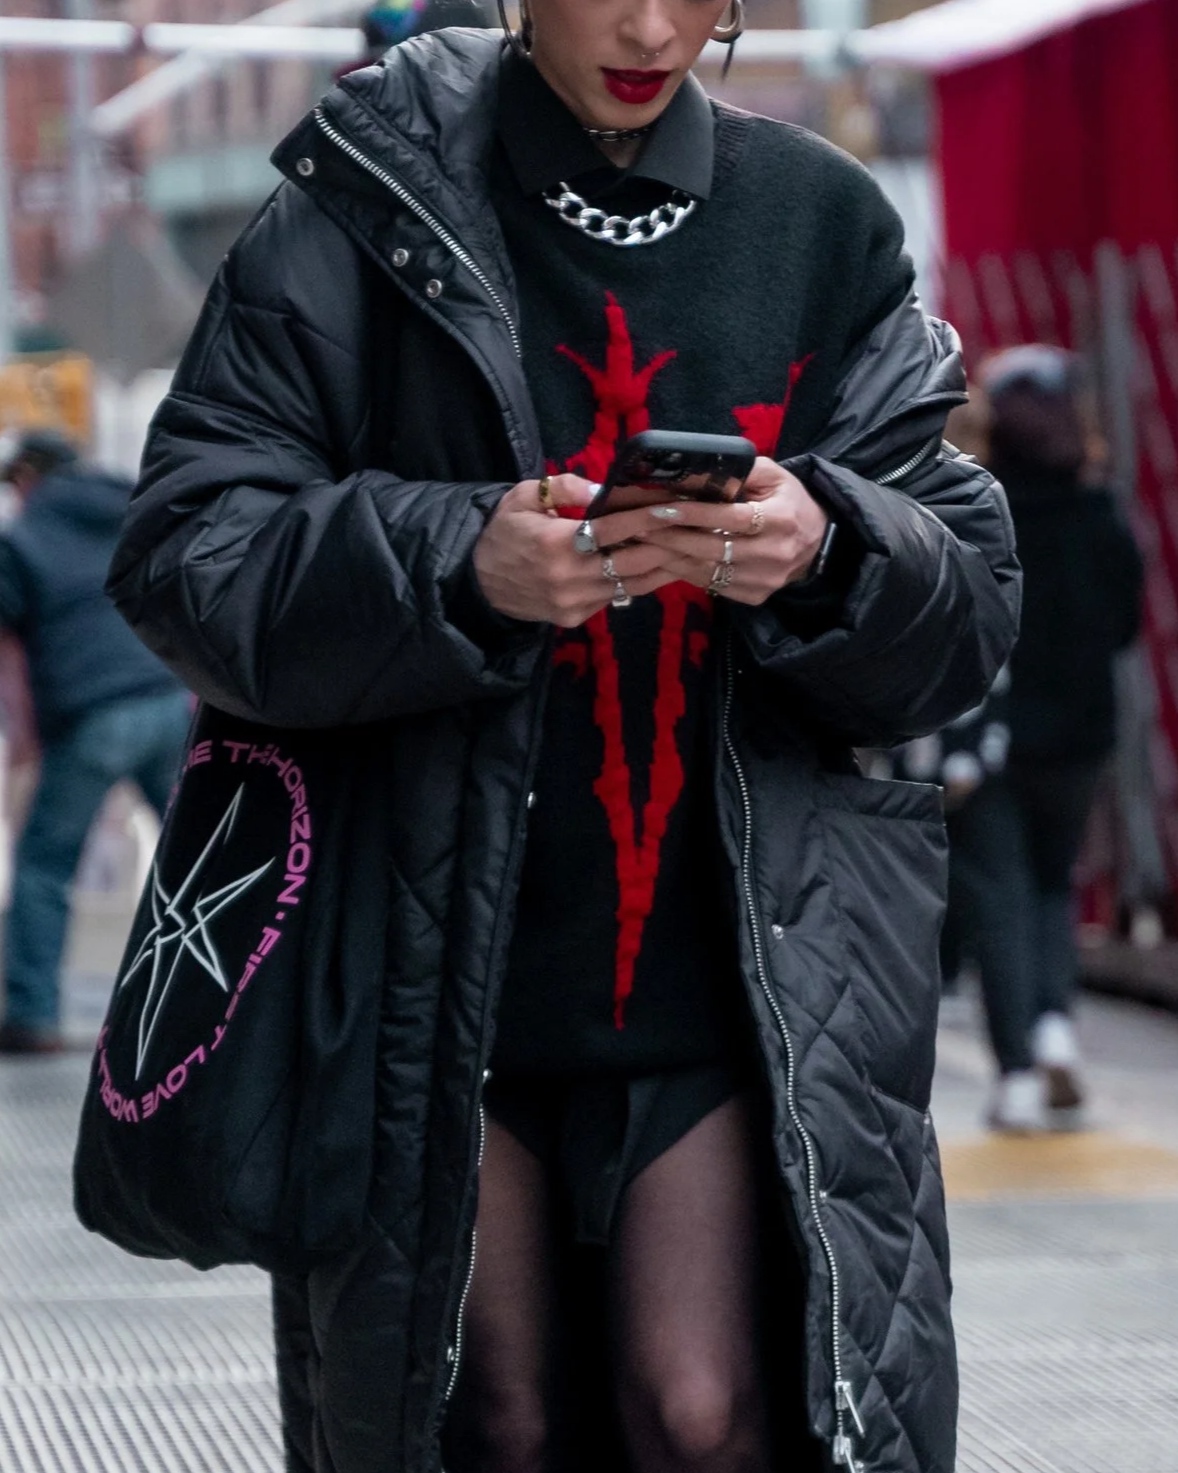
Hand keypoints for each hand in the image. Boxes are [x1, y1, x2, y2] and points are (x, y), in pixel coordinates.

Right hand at [472, 475, 686, 625]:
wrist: (477, 583)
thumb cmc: (503, 532)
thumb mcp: (523, 497)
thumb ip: (564, 488)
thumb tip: (604, 489)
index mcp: (556, 543)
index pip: (614, 528)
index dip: (648, 517)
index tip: (677, 507)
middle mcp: (569, 576)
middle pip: (632, 560)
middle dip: (666, 544)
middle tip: (694, 530)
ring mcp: (574, 601)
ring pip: (631, 583)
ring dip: (662, 567)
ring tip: (689, 549)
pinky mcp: (576, 617)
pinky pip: (616, 597)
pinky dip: (639, 581)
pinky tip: (658, 566)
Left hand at [634, 457, 830, 604]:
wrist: (817, 543)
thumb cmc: (790, 502)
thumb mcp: (776, 476)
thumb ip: (743, 470)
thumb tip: (702, 469)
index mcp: (781, 519)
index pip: (730, 518)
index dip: (693, 514)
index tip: (660, 509)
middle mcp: (774, 554)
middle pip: (713, 548)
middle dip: (672, 537)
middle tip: (640, 526)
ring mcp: (764, 580)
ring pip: (708, 570)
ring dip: (672, 557)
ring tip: (644, 542)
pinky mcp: (754, 596)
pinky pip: (712, 584)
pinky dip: (686, 572)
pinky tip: (665, 559)